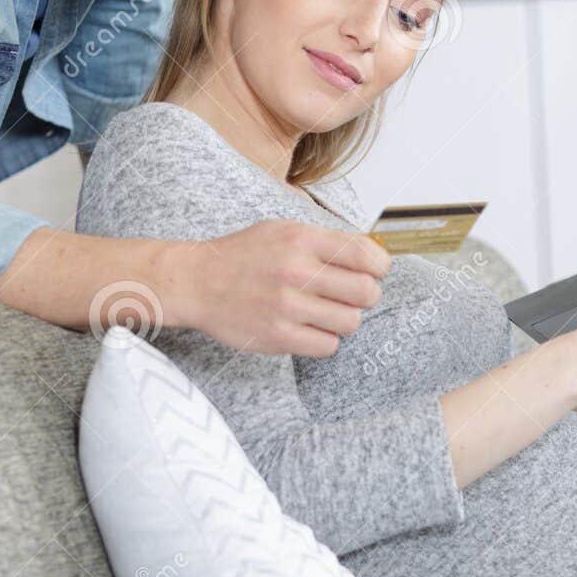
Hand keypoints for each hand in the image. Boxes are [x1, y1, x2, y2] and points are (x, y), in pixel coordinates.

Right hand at [170, 219, 390, 355]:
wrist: (196, 282)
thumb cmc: (242, 256)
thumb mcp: (282, 230)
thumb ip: (323, 241)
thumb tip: (372, 255)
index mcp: (301, 239)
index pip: (365, 254)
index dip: (380, 266)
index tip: (376, 272)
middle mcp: (296, 271)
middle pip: (366, 291)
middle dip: (366, 295)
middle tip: (353, 296)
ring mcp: (287, 306)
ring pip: (350, 322)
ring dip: (344, 319)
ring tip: (327, 312)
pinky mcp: (278, 336)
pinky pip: (328, 346)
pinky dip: (325, 339)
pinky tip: (310, 328)